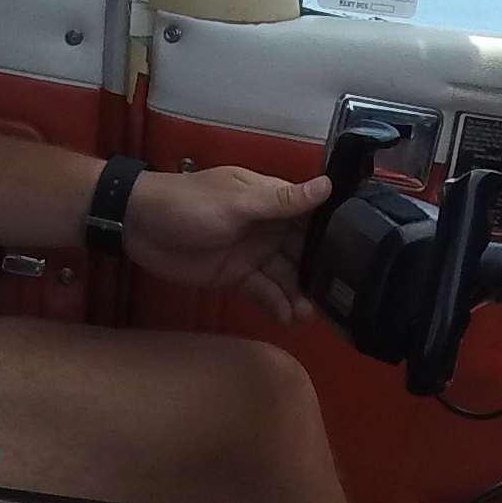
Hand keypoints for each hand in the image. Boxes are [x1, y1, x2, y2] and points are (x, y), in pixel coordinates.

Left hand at [113, 161, 323, 320]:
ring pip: (286, 275)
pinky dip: (276, 304)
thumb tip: (328, 184)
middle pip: (304, 250)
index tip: (365, 253)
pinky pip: (263, 291)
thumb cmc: (187, 203)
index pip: (311, 214)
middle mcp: (267, 225)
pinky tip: (287, 318)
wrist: (136, 225)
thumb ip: (281, 201)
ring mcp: (252, 253)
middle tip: (339, 298)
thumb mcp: (237, 201)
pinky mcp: (235, 276)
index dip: (335, 232)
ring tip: (308, 315)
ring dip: (299, 293)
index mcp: (270, 198)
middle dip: (321, 272)